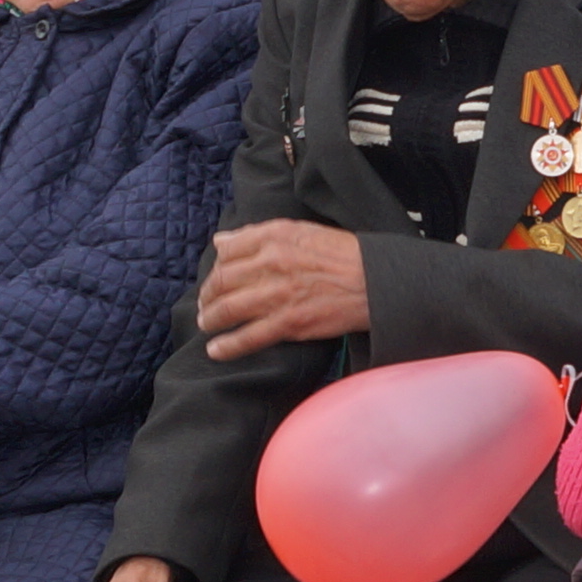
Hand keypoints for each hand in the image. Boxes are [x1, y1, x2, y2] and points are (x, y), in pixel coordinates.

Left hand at [195, 221, 372, 359]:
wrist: (377, 280)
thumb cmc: (343, 254)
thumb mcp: (301, 230)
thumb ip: (258, 234)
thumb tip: (221, 241)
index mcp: (275, 237)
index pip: (227, 251)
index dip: (216, 267)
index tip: (215, 278)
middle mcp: (272, 262)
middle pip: (222, 280)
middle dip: (207, 296)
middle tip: (204, 305)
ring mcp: (279, 294)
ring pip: (228, 309)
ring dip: (211, 319)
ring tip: (206, 324)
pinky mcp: (290, 322)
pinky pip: (248, 337)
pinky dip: (227, 346)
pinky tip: (216, 350)